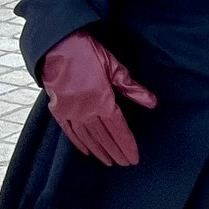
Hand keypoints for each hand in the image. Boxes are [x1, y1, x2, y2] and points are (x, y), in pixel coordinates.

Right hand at [40, 31, 156, 165]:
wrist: (56, 45)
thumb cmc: (87, 53)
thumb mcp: (113, 66)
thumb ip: (131, 87)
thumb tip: (151, 102)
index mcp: (102, 100)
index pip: (119, 129)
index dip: (127, 144)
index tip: (134, 157)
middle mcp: (86, 111)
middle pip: (105, 137)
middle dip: (116, 151)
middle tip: (125, 163)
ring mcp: (71, 112)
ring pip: (88, 138)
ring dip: (100, 151)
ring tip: (109, 161)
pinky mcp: (58, 110)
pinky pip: (70, 132)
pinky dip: (79, 143)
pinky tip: (86, 151)